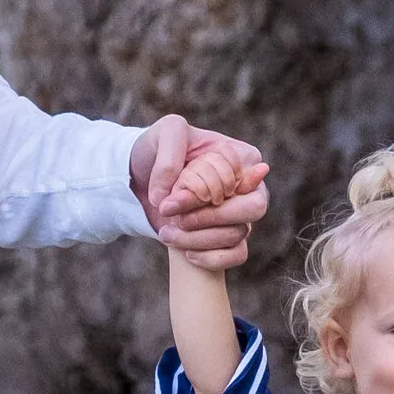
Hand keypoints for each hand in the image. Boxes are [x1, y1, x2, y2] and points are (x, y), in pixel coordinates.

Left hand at [131, 115, 268, 265]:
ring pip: (238, 235)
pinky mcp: (230, 238)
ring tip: (166, 232)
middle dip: (208, 218)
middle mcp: (248, 187)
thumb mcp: (165, 134)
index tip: (172, 195)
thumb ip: (169, 160)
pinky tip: (186, 253)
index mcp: (242, 157)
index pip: (241, 180)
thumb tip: (166, 199)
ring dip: (198, 239)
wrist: (141, 177)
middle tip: (174, 218)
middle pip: (252, 209)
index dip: (207, 193)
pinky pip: (237, 255)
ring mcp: (241, 214)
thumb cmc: (160, 149)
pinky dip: (211, 259)